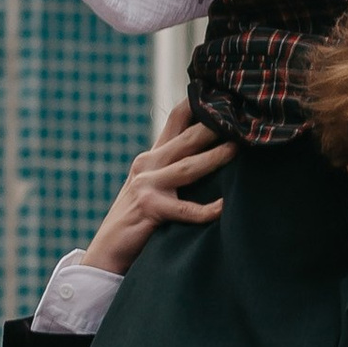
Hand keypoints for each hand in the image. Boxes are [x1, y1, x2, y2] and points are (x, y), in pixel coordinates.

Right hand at [82, 106, 236, 277]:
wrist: (105, 254)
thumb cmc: (136, 223)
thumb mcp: (151, 189)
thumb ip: (172, 170)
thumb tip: (209, 156)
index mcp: (151, 158)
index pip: (176, 120)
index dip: (197, 104)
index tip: (223, 91)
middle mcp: (147, 165)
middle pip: (186, 138)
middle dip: (214, 126)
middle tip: (241, 115)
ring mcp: (147, 186)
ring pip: (189, 167)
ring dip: (215, 157)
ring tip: (237, 148)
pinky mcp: (149, 209)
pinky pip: (184, 210)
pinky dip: (205, 211)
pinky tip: (223, 208)